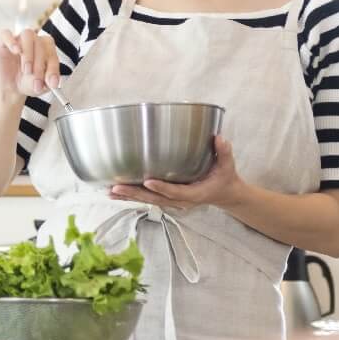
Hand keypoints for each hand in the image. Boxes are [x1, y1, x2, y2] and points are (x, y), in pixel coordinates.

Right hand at [0, 28, 61, 101]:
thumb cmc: (27, 83)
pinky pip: (6, 34)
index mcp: (46, 50)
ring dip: (28, 53)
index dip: (53, 68)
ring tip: (26, 70)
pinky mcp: (3, 42)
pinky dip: (12, 41)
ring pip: (27, 35)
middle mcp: (34, 41)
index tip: (52, 83)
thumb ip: (47, 82)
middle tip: (36, 83)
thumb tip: (53, 82)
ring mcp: (19, 40)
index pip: (52, 53)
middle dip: (39, 66)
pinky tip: (16, 52)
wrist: (9, 89)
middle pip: (40, 43)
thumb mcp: (39, 86)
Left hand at [110, 135, 241, 212]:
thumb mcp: (228, 165)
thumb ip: (223, 152)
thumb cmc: (224, 178)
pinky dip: (131, 196)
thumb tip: (218, 138)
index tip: (148, 181)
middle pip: (155, 199)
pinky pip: (147, 198)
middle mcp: (181, 200)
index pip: (176, 192)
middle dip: (135, 194)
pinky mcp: (166, 198)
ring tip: (110, 191)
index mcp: (195, 194)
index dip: (162, 188)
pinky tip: (116, 192)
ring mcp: (172, 201)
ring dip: (129, 196)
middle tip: (117, 187)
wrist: (224, 193)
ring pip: (148, 200)